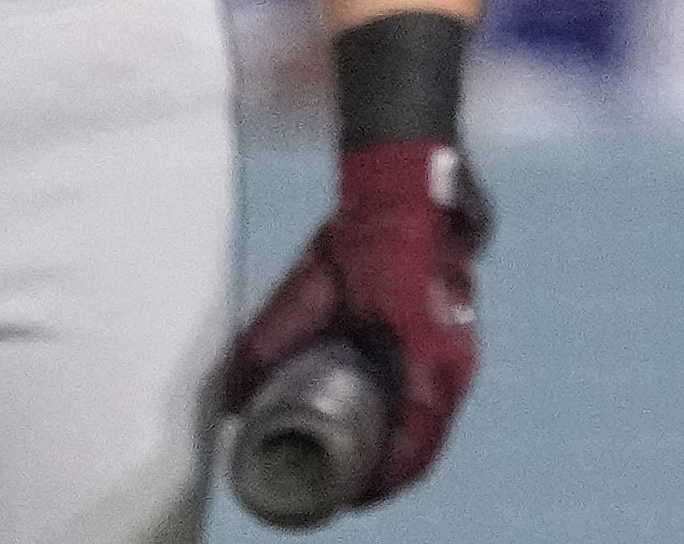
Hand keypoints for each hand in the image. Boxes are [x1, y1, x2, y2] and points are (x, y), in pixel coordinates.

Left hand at [219, 136, 489, 504]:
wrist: (408, 184)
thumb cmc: (368, 232)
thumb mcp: (313, 284)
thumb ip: (274, 334)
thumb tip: (230, 394)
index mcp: (427, 356)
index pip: (412, 448)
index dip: (379, 483)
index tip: (346, 498)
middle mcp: (449, 365)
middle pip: (420, 447)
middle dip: (381, 477)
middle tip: (338, 490)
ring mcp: (453, 356)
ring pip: (425, 429)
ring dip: (392, 455)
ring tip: (350, 471)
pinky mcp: (445, 343)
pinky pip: (428, 405)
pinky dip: (402, 429)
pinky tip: (370, 429)